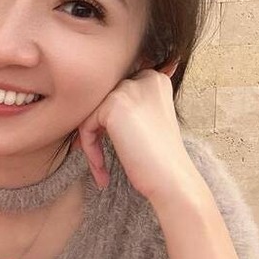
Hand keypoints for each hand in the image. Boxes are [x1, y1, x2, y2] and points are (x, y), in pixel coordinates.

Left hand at [74, 62, 200, 205]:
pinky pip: (87, 126)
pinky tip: (102, 171)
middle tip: (98, 161)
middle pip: (102, 104)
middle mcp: (144, 78)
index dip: (108, 124)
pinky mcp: (114, 105)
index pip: (116, 96)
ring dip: (91, 145)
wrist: (172, 179)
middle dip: (97, 134)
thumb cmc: (160, 159)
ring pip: (92, 115)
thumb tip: (93, 110)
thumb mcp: (148, 122)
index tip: (108, 148)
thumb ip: (128, 108)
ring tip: (101, 170)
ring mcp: (129, 90)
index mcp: (155, 79)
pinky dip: (90, 150)